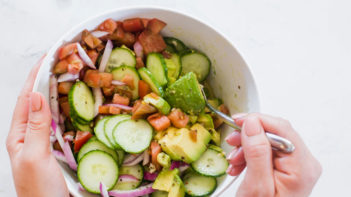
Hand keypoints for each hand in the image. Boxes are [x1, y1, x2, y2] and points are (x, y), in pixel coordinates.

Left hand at [6, 56, 68, 196]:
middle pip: (36, 101)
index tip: (47, 57)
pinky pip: (60, 123)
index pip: (26, 98)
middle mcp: (29, 135)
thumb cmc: (39, 190)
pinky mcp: (57, 148)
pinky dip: (66, 109)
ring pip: (48, 110)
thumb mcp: (36, 157)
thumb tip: (36, 95)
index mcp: (18, 135)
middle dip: (45, 79)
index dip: (35, 76)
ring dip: (55, 92)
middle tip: (60, 61)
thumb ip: (36, 127)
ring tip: (66, 75)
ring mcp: (43, 141)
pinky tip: (74, 104)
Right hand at [226, 113, 321, 196]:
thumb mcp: (256, 186)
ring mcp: (296, 166)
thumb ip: (257, 153)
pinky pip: (268, 152)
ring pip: (269, 141)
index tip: (237, 121)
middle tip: (231, 142)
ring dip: (247, 146)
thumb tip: (253, 123)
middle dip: (249, 136)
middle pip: (275, 134)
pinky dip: (251, 155)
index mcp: (301, 167)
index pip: (282, 129)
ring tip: (233, 160)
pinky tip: (239, 165)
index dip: (258, 120)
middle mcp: (303, 163)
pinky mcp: (287, 168)